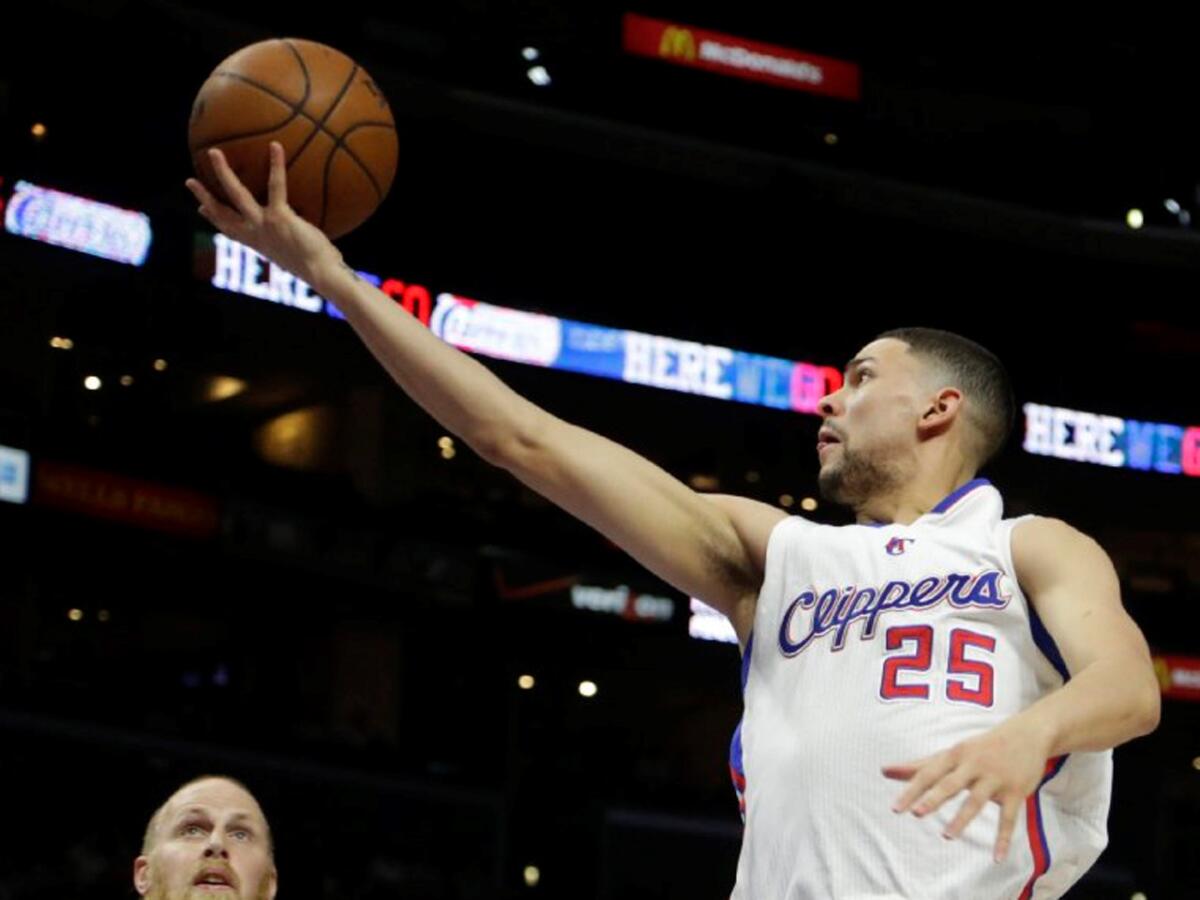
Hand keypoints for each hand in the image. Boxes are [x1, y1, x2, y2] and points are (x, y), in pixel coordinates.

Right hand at [185, 143, 342, 287]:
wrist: (320, 273)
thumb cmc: (315, 265)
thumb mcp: (295, 254)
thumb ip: (291, 242)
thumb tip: (303, 236)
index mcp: (256, 242)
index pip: (228, 230)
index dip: (213, 219)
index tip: (201, 210)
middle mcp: (254, 233)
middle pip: (221, 213)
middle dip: (203, 196)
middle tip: (189, 180)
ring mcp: (263, 224)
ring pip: (236, 194)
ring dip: (222, 172)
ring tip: (213, 153)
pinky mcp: (278, 216)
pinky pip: (276, 185)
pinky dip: (276, 165)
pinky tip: (275, 146)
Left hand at [882, 718, 1054, 861]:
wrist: (1028, 734)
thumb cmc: (981, 747)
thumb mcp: (951, 753)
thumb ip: (919, 765)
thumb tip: (884, 770)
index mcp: (955, 755)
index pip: (929, 773)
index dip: (911, 790)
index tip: (895, 808)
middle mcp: (973, 765)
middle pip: (950, 783)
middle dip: (933, 798)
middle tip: (916, 814)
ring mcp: (995, 778)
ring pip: (976, 801)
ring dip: (961, 819)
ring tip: (946, 835)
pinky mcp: (1016, 792)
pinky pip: (1009, 819)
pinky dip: (1003, 839)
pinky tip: (996, 858)